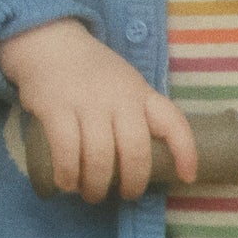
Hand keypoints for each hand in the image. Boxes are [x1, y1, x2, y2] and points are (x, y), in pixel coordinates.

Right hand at [0, 18, 196, 200]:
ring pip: (100, 156)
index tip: (187, 176)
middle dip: (133, 182)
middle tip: (126, 194)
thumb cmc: (91, 71)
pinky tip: (68, 183)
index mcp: (140, 93)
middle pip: (135, 151)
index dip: (185, 151)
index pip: (172, 121)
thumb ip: (135, 110)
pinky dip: (68, 174)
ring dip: (97, 185)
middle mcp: (118, 98)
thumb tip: (143, 158)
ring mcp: (87, 103)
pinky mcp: (56, 108)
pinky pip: (66, 150)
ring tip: (92, 194)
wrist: (50, 42)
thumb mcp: (124, 83)